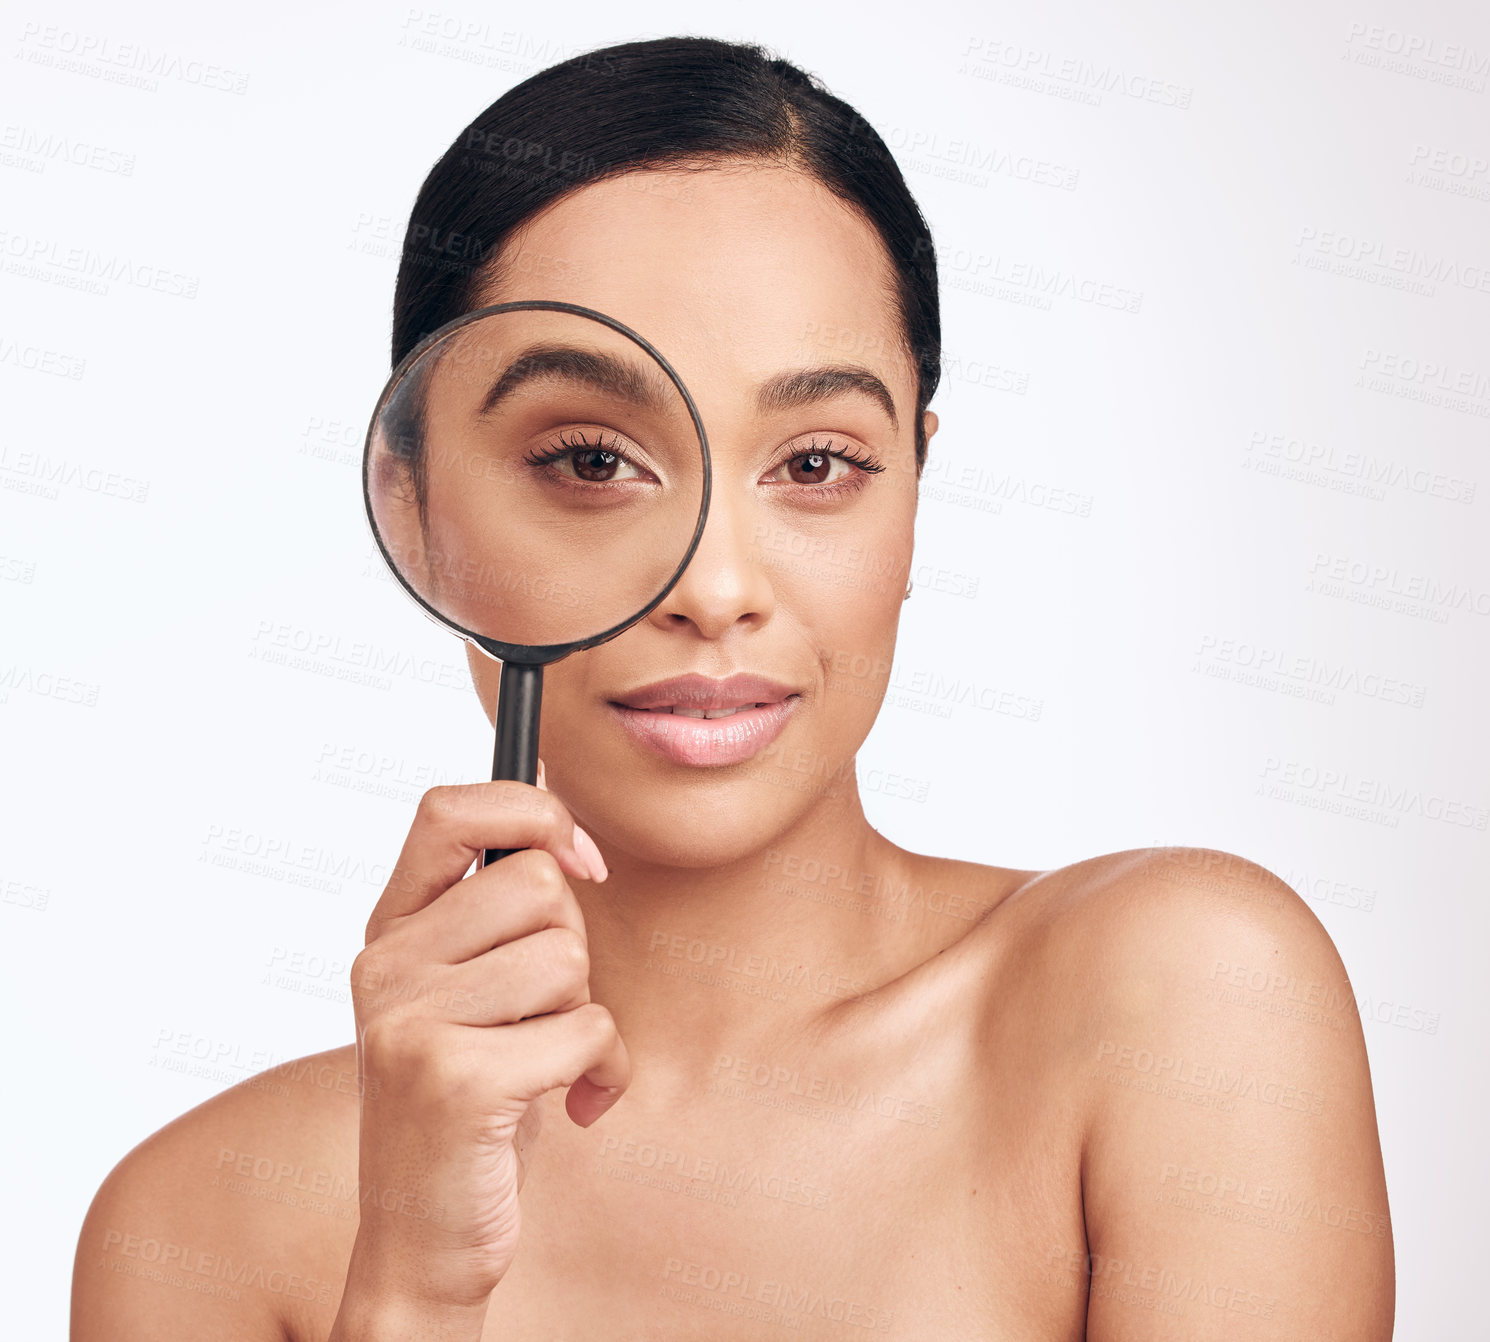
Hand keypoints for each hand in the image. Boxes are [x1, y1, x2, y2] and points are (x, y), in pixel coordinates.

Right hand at [337, 760, 626, 1324]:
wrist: (423, 1241)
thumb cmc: (472, 1101)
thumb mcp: (470, 987)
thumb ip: (498, 900)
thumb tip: (551, 786)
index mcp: (390, 932)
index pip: (448, 808)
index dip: (533, 812)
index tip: (579, 861)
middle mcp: (386, 967)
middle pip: (539, 884)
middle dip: (574, 948)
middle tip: (544, 1013)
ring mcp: (411, 1022)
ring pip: (569, 957)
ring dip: (587, 1015)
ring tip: (547, 1063)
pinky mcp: (454, 1081)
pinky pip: (588, 1030)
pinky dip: (603, 1071)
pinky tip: (573, 1105)